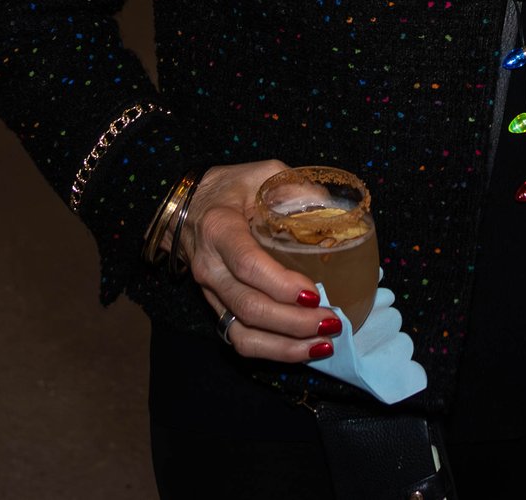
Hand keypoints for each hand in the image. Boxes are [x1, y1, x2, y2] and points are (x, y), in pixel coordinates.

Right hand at [183, 160, 340, 362]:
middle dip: (294, 322)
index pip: (247, 264)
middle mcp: (210, 267)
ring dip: (285, 346)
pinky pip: (240, 339)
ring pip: (242, 333)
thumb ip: (298, 188)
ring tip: (324, 344)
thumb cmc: (230, 189)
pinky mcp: (217, 308)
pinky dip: (273, 351)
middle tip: (332, 321)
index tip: (314, 293)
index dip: (280, 284)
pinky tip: (304, 350)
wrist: (189, 207)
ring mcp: (210, 293)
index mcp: (219, 229)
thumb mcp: (262, 173)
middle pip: (249, 306)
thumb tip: (337, 211)